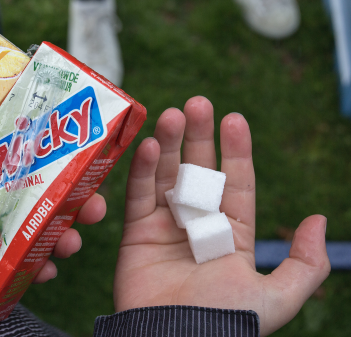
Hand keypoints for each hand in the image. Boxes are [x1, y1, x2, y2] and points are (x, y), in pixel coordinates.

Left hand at [0, 66, 107, 283]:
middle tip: (93, 206)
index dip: (66, 149)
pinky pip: (20, 262)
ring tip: (70, 242)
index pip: (34, 146)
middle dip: (78, 198)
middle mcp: (2, 183)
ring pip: (43, 226)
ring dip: (65, 234)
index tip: (90, 153)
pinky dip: (36, 267)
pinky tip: (45, 271)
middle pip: (50, 188)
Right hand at [114, 96, 329, 335]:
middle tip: (197, 104)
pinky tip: (146, 145)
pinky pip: (138, 195)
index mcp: (233, 234)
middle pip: (198, 170)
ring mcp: (166, 226)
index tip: (234, 119)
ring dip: (167, 144)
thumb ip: (306, 264)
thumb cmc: (225, 320)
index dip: (235, 150)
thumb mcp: (278, 297)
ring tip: (171, 115)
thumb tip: (317, 219)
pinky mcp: (135, 233)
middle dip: (198, 137)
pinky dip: (141, 170)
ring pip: (166, 175)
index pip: (236, 182)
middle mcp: (199, 224)